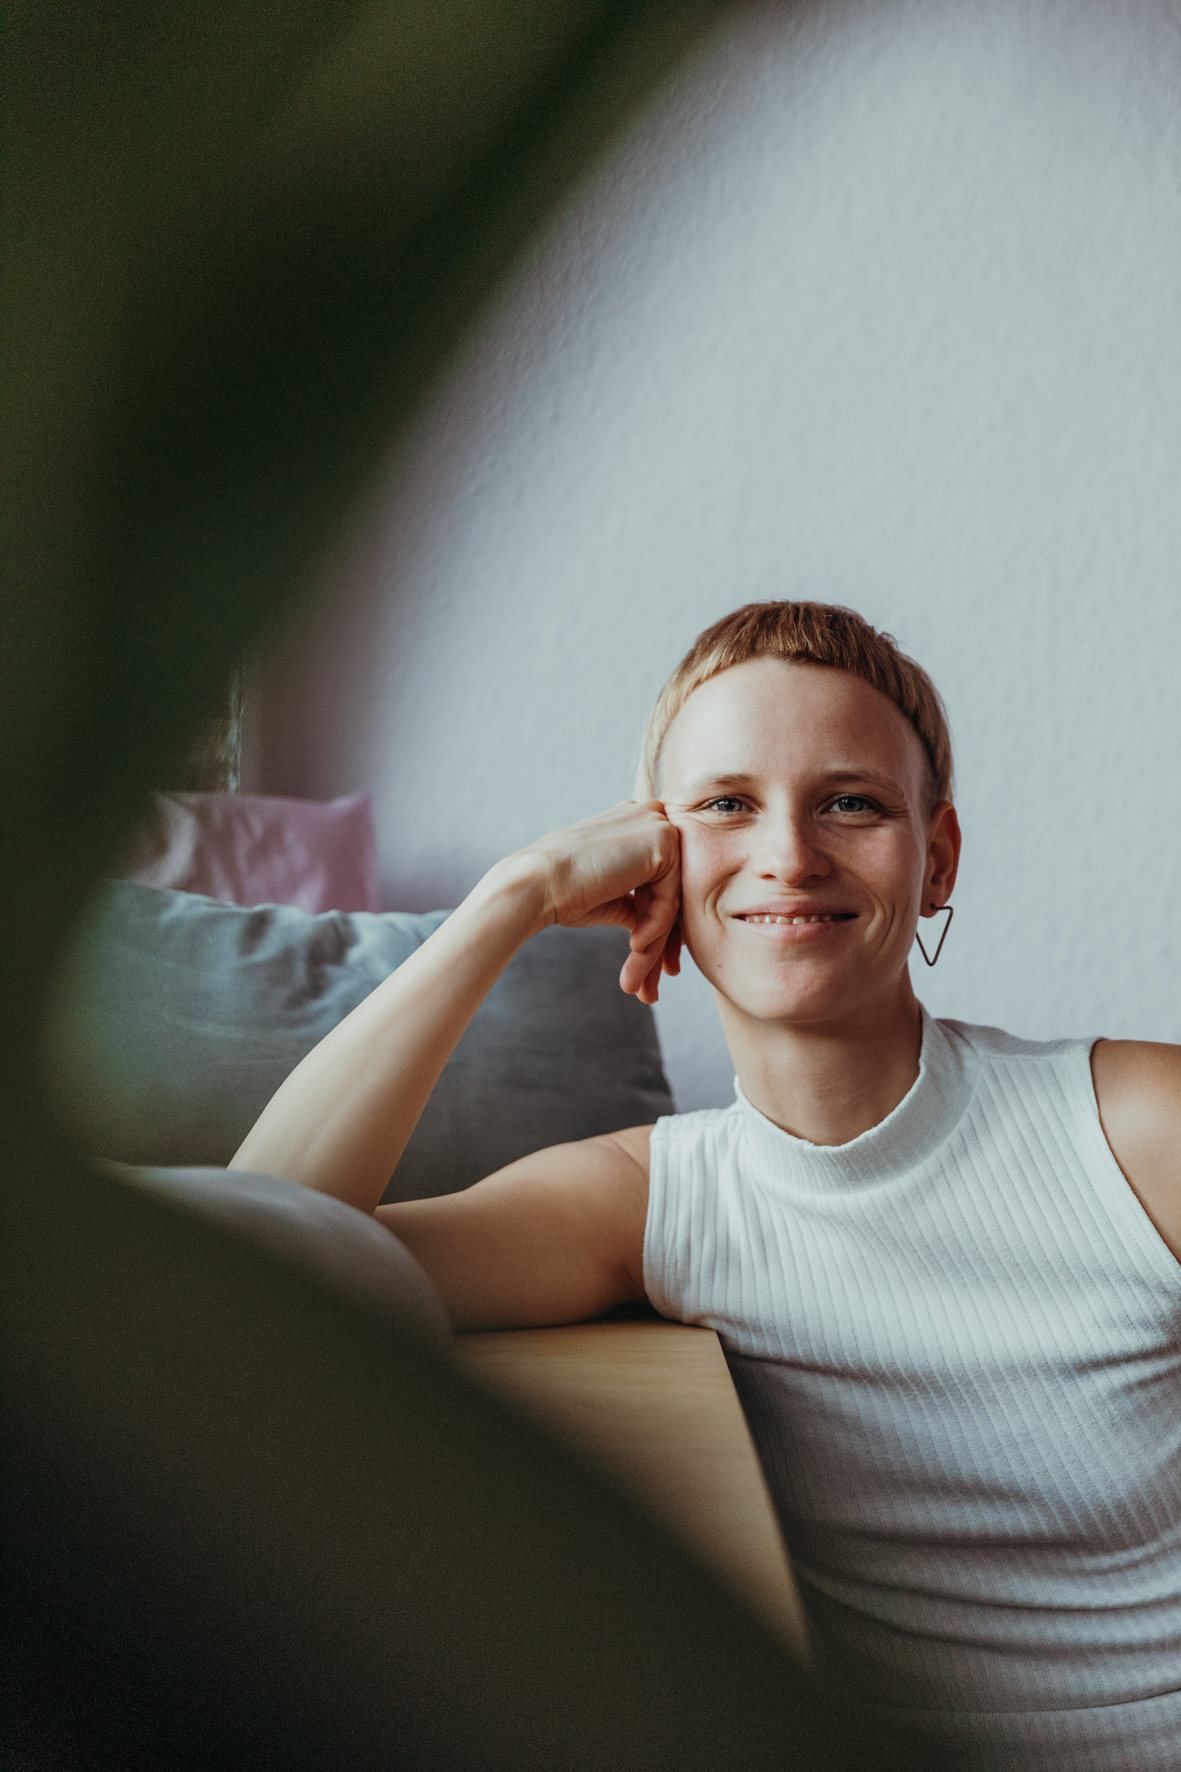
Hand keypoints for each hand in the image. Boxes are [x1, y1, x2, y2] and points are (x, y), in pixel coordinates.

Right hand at [504, 801, 681, 1005]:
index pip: (661, 880)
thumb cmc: (564, 894)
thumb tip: (663, 933)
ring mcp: (658, 825)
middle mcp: (650, 817)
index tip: (653, 965)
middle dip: (661, 944)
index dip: (657, 925)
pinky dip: (654, 927)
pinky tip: (634, 945)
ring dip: (654, 945)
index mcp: (636, 824)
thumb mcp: (611, 897)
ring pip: (672, 899)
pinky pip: (670, 898)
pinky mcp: (663, 842)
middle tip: (650, 988)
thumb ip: (641, 903)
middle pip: (671, 890)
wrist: (536, 885)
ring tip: (635, 982)